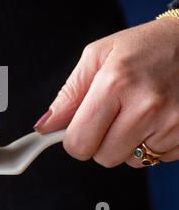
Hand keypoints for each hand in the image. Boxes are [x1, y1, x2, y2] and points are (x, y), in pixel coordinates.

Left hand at [34, 17, 178, 167]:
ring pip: (130, 162)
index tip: (78, 129)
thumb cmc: (141, 47)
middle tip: (110, 116)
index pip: (79, 141)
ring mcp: (172, 123)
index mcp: (115, 83)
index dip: (73, 140)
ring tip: (137, 112)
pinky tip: (157, 118)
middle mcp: (146, 106)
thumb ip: (69, 93)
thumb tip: (44, 126)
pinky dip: (151, 144)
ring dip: (126, 144)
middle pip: (103, 157)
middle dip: (99, 142)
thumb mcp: (97, 56)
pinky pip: (156, 160)